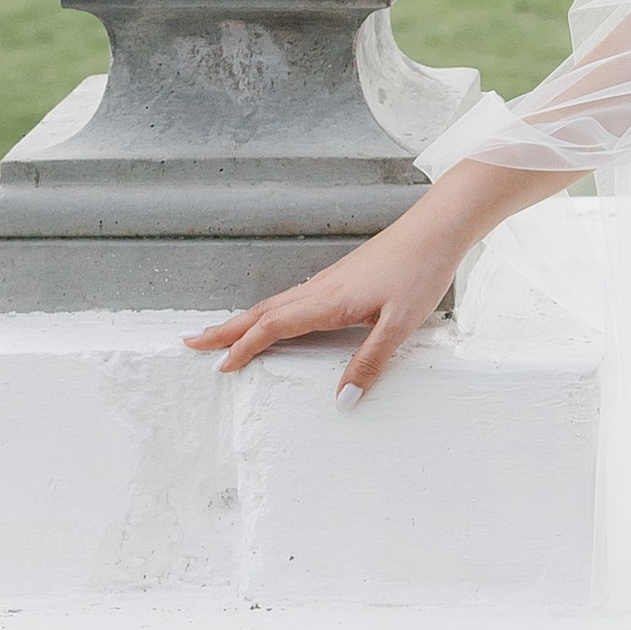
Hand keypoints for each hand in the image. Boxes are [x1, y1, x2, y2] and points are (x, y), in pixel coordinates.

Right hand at [184, 193, 472, 401]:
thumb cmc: (422, 270)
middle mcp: (321, 288)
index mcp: (328, 301)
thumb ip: (370, 362)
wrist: (439, 226)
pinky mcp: (342, 277)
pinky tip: (274, 317)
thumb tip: (342, 403)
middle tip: (191, 343)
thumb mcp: (401, 324)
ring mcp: (330, 280)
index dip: (244, 347)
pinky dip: (271, 311)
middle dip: (226, 330)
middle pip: (263, 312)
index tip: (219, 367)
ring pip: (276, 303)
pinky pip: (294, 298)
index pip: (273, 326)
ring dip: (245, 320)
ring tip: (220, 334)